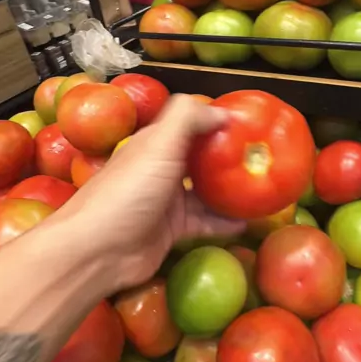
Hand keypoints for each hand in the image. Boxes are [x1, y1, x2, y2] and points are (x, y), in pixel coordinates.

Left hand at [62, 94, 243, 291]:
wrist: (98, 250)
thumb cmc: (129, 191)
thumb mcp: (158, 144)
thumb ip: (187, 119)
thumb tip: (222, 111)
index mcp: (155, 143)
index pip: (188, 124)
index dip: (215, 121)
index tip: (250, 123)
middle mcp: (160, 168)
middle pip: (199, 158)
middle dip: (227, 157)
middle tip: (262, 157)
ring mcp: (166, 201)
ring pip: (205, 192)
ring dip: (230, 191)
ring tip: (262, 189)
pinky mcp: (171, 230)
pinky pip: (205, 223)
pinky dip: (225, 222)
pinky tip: (248, 221)